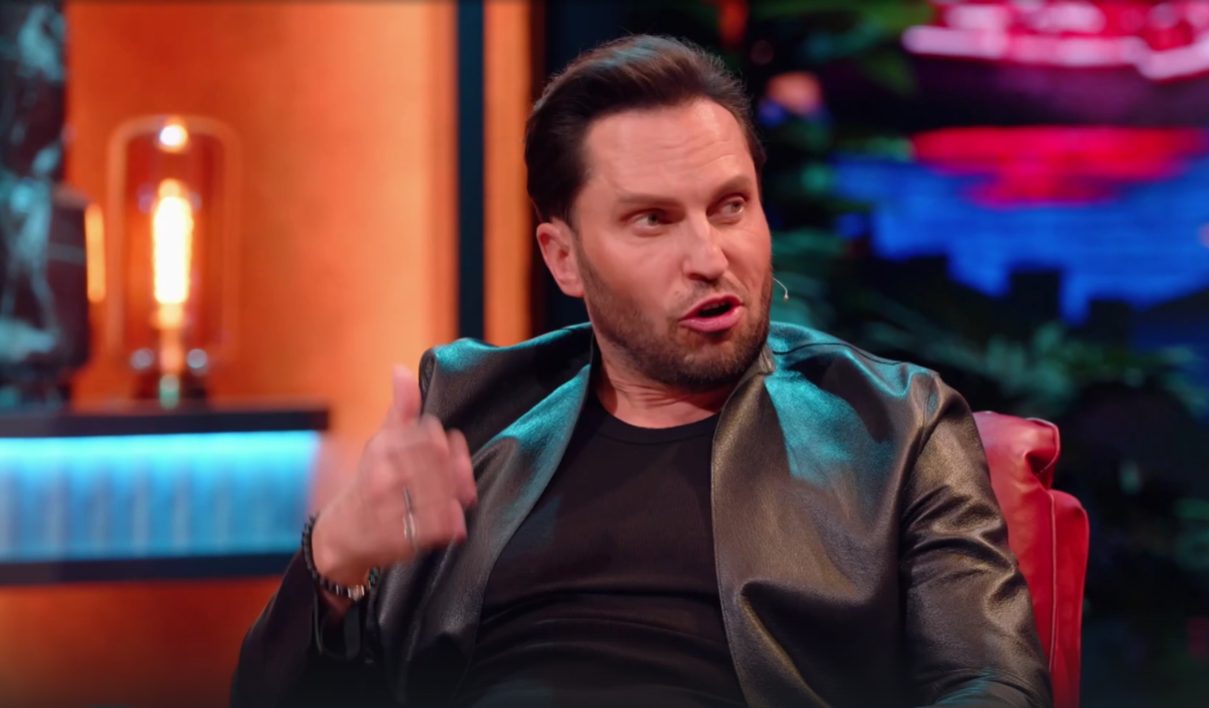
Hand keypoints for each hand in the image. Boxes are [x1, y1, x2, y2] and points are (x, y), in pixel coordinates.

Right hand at [312, 365, 476, 587]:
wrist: (342, 533)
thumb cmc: (368, 483)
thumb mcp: (380, 442)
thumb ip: (400, 410)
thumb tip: (402, 370)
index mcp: (382, 447)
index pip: (432, 436)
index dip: (452, 445)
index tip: (456, 453)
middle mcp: (383, 475)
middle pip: (441, 464)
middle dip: (458, 472)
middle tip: (462, 481)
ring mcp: (390, 507)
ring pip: (443, 493)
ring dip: (457, 496)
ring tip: (459, 499)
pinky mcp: (398, 537)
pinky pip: (437, 526)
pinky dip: (451, 523)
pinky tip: (453, 522)